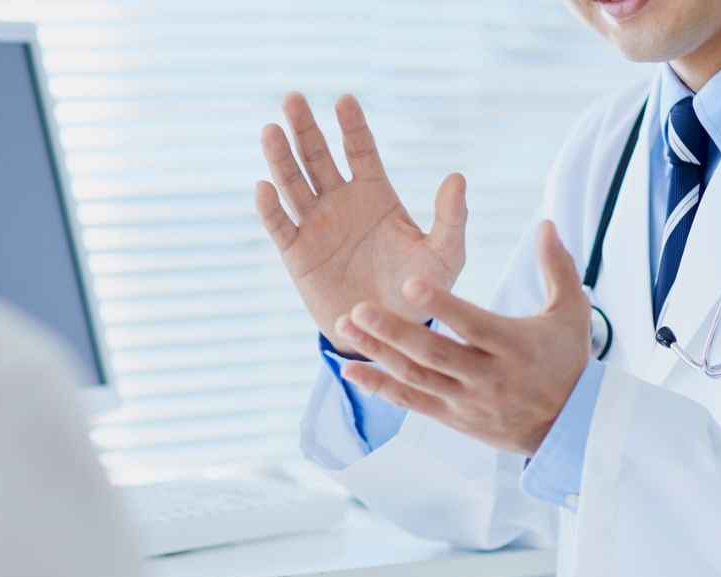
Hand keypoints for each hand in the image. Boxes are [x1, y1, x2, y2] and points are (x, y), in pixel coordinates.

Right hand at [255, 93, 468, 356]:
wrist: (388, 334)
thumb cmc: (419, 291)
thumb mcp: (444, 255)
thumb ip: (451, 218)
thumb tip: (457, 177)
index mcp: (375, 195)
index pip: (360, 151)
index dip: (352, 126)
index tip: (344, 100)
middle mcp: (341, 203)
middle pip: (318, 157)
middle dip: (306, 129)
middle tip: (293, 98)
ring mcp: (316, 226)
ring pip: (294, 184)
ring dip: (281, 157)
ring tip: (270, 130)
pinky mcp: (297, 254)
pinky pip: (280, 226)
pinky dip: (270, 208)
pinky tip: (264, 187)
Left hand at [333, 222, 591, 455]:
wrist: (570, 426)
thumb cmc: (568, 360)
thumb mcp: (572, 312)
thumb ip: (558, 267)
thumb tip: (546, 222)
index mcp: (513, 345)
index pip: (473, 324)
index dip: (442, 306)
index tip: (409, 284)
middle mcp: (487, 376)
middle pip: (434, 352)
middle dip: (393, 330)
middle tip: (357, 308)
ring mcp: (466, 400)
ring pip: (415, 376)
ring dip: (376, 353)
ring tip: (344, 327)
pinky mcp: (453, 418)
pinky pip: (410, 402)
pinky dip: (378, 387)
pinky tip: (349, 370)